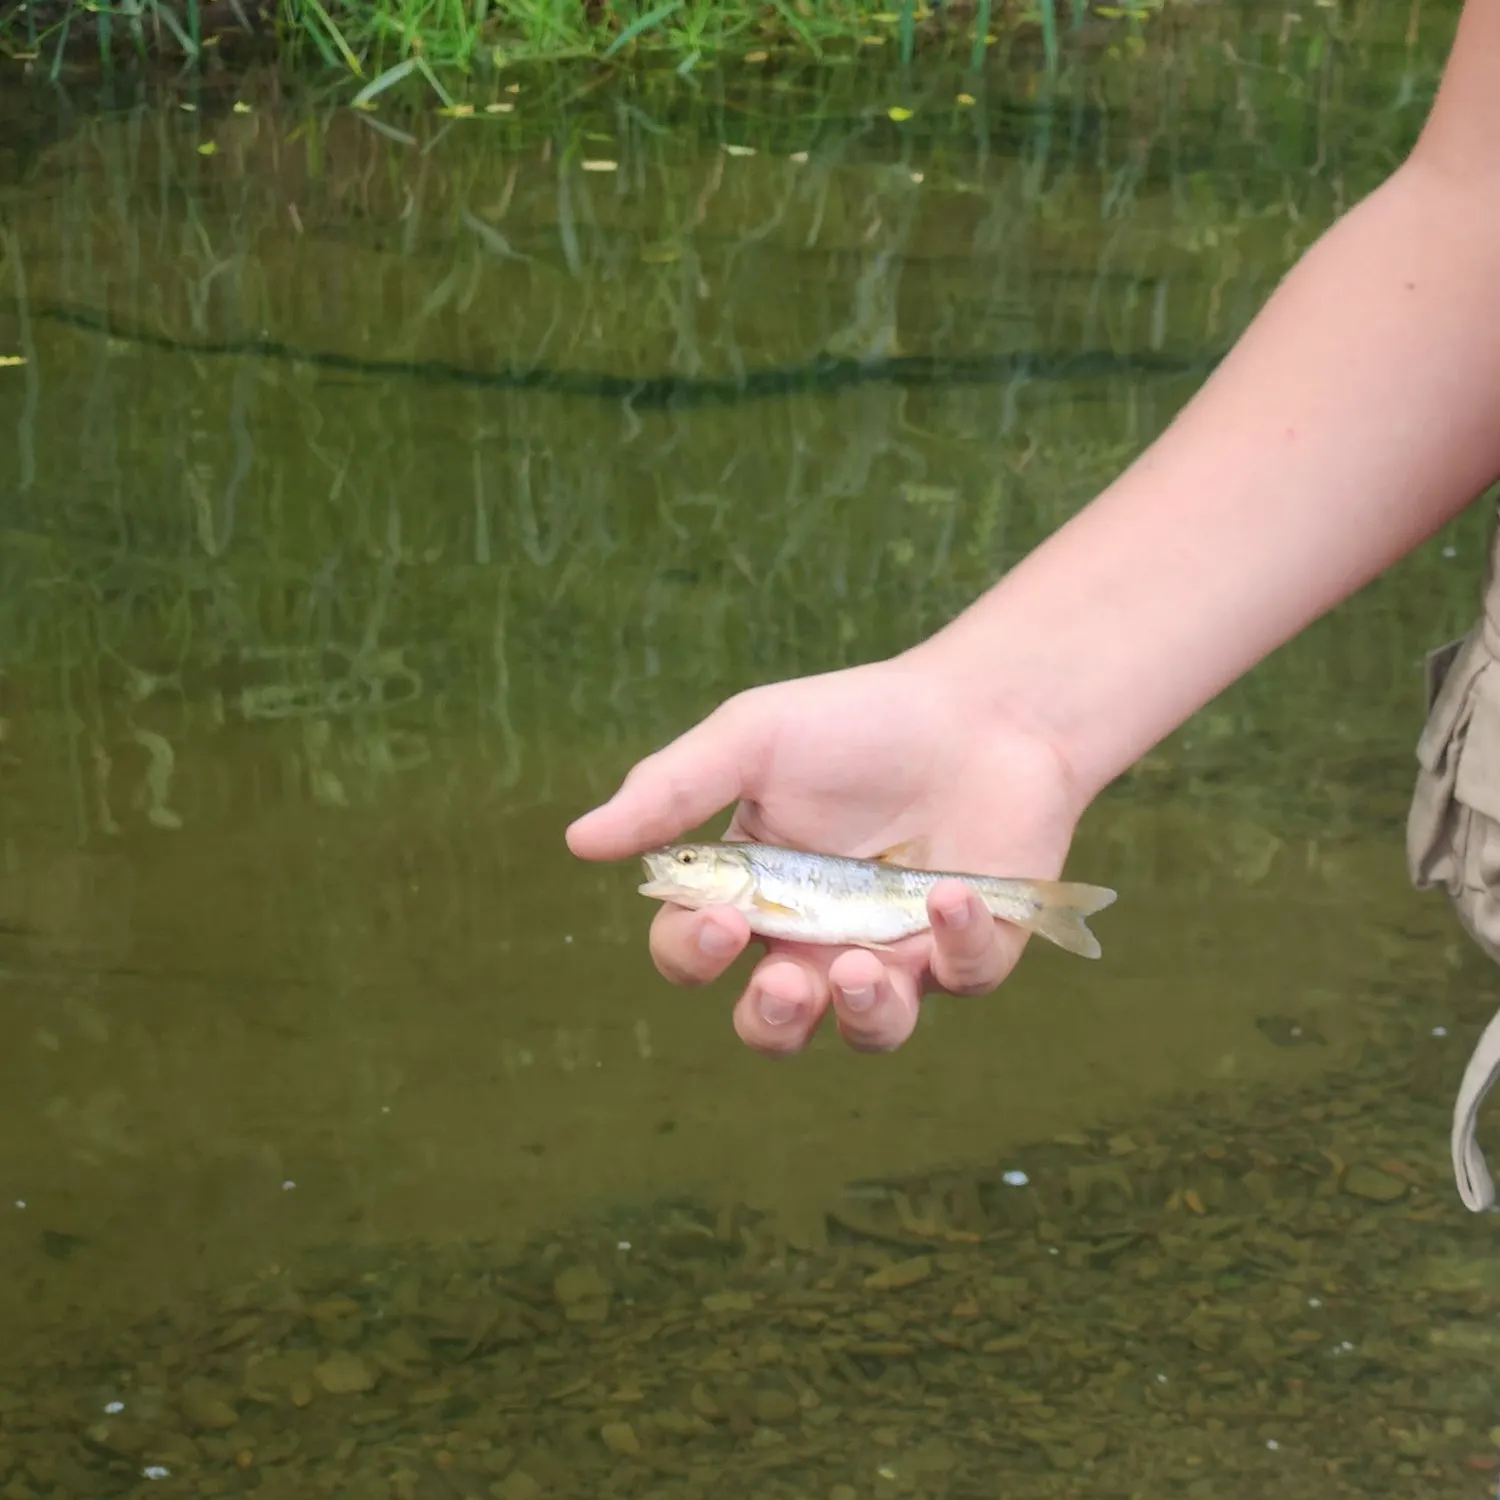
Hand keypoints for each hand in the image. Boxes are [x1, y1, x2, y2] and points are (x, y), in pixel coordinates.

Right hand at [565, 652, 1090, 1054]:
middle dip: (771, 1022)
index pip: (696, 952)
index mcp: (753, 893)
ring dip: (861, 1017)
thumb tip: (578, 841)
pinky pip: (961, 981)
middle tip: (785, 987)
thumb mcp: (751, 739)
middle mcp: (817, 937)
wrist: (981, 705)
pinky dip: (955, 947)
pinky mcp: (969, 952)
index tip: (725, 917)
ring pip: (868, 1032)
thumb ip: (672, 790)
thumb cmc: (856, 721)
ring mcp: (897, 952)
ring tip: (860, 970)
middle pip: (774, 1024)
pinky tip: (949, 893)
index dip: (696, 952)